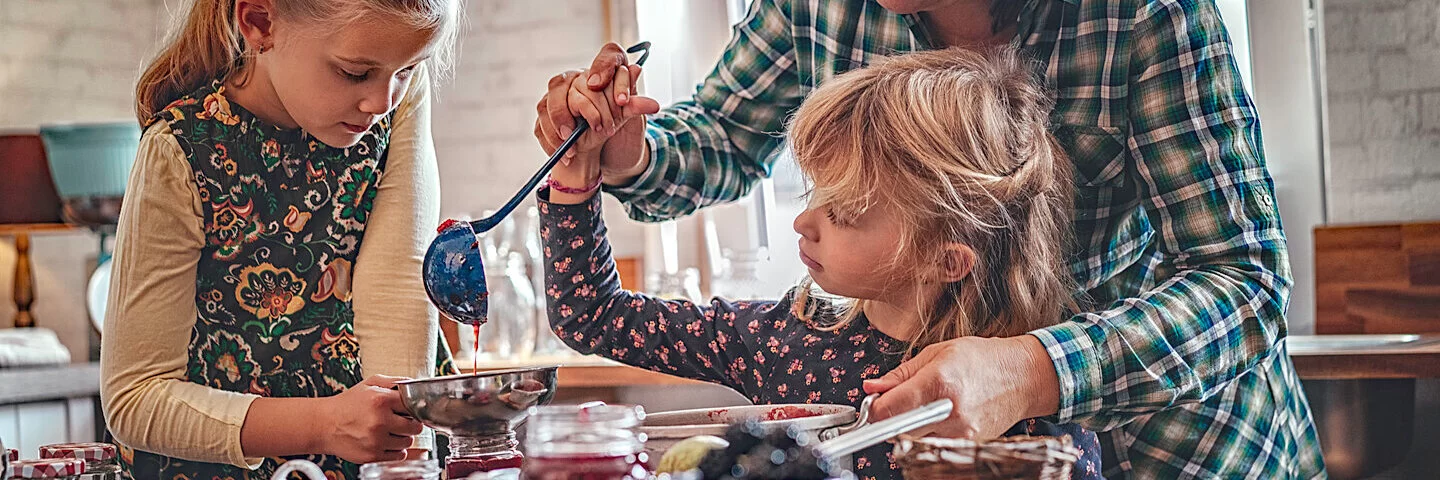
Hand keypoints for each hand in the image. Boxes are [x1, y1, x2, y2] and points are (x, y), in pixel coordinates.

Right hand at [318, 375, 423, 463]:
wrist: (324, 425)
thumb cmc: (347, 404)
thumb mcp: (369, 384)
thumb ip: (393, 382)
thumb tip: (413, 385)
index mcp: (381, 400)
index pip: (414, 406)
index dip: (412, 408)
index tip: (408, 410)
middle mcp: (380, 421)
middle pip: (415, 427)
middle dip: (411, 424)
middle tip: (401, 422)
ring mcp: (376, 440)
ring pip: (408, 442)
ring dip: (403, 437)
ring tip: (390, 431)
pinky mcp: (372, 456)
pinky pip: (398, 455)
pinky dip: (395, 450)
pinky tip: (386, 442)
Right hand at [534, 43, 659, 181]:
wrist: (604, 158)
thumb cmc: (618, 134)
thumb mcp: (629, 122)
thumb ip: (633, 103)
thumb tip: (638, 71)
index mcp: (607, 75)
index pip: (610, 54)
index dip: (604, 66)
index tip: (599, 86)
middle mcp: (581, 79)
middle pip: (572, 81)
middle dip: (585, 107)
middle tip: (599, 128)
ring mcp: (559, 96)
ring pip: (551, 99)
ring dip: (561, 121)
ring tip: (574, 142)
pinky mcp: (545, 115)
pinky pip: (541, 121)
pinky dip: (552, 138)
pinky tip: (566, 152)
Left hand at [861, 336, 1061, 438]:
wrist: (1022, 377)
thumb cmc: (981, 359)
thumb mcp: (936, 353)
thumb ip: (900, 375)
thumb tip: (871, 388)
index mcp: (938, 383)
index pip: (889, 410)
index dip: (874, 409)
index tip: (873, 403)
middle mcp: (949, 411)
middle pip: (897, 429)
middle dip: (890, 418)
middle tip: (896, 403)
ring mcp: (961, 432)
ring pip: (915, 440)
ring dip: (909, 427)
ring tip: (922, 407)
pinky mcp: (968, 444)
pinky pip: (934, 443)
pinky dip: (929, 433)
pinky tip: (938, 417)